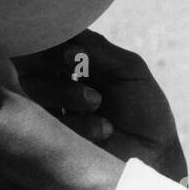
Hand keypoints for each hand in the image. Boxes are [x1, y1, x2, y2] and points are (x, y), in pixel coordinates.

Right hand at [15, 29, 186, 181]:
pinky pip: (44, 126)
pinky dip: (76, 123)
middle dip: (53, 62)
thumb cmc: (146, 110)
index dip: (54, 44)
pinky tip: (104, 129)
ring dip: (66, 92)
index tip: (73, 53)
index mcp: (74, 65)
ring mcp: (49, 114)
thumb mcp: (129, 71)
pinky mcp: (49, 142)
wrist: (156, 156)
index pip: (50, 45)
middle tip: (78, 67)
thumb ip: (99, 49)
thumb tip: (66, 34)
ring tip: (96, 102)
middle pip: (32, 64)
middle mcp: (56, 86)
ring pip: (34, 92)